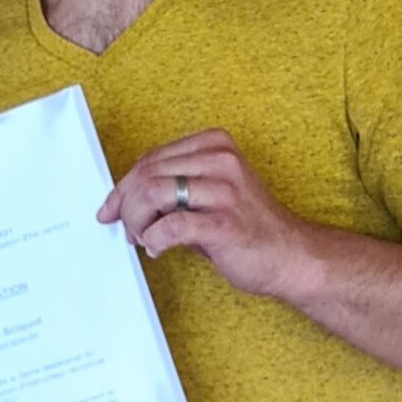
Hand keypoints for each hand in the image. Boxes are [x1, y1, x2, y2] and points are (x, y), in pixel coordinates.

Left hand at [100, 130, 318, 303]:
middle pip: (146, 174)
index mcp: (214, 145)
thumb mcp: (209, 194)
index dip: (123, 186)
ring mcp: (223, 190)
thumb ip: (172, 189)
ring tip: (145, 238)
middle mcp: (219, 161)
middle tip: (130, 229)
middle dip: (126, 206)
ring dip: (137, 222)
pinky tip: (159, 248)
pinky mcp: (223, 223)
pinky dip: (155, 240)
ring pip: (152, 194)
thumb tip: (124, 200)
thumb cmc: (248, 228)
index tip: (111, 208)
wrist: (290, 255)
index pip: (151, 158)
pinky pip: (171, 226)